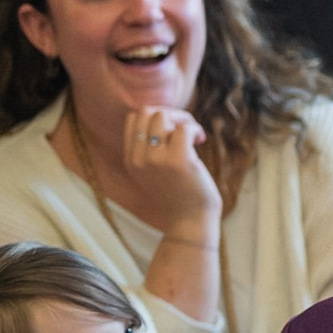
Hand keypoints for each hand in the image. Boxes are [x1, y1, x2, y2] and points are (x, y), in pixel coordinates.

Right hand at [119, 104, 221, 241]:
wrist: (189, 220)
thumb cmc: (179, 193)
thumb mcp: (155, 171)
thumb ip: (150, 149)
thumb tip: (162, 116)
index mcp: (131, 159)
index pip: (133, 119)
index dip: (156, 116)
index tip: (172, 131)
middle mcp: (139, 158)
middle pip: (145, 112)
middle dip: (170, 113)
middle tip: (186, 130)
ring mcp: (156, 159)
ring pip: (162, 115)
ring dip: (183, 119)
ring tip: (194, 136)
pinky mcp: (178, 160)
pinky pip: (184, 128)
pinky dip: (194, 128)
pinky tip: (201, 141)